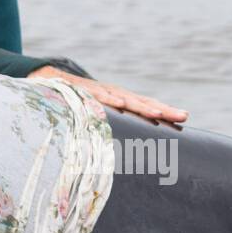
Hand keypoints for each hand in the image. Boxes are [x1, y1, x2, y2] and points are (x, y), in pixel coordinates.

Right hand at [27, 66, 187, 124]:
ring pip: (123, 97)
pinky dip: (108, 98)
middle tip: (182, 115)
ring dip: (141, 104)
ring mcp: (97, 91)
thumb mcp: (96, 116)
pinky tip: (120, 102)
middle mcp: (112, 93)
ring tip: (158, 112)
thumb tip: (124, 154)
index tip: (185, 118)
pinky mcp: (80, 90)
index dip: (164, 111)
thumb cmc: (74, 102)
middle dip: (161, 108)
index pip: (145, 105)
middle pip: (141, 101)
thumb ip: (110, 128)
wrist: (47, 79)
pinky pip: (95, 95)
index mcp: (119, 100)